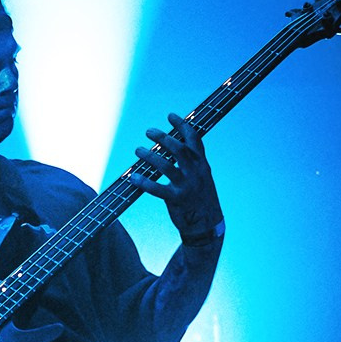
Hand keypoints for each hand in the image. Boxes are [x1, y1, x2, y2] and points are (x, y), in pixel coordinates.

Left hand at [132, 112, 223, 244]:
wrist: (207, 225)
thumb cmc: (201, 199)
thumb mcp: (202, 178)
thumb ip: (191, 163)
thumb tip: (175, 147)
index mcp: (202, 165)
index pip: (194, 139)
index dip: (182, 125)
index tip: (171, 115)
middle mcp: (196, 173)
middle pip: (178, 149)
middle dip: (163, 137)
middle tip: (148, 131)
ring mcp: (187, 186)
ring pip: (166, 166)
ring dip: (150, 156)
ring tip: (138, 150)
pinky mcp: (177, 200)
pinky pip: (157, 189)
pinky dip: (144, 182)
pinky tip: (132, 177)